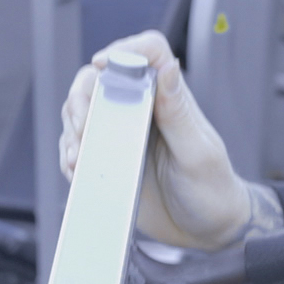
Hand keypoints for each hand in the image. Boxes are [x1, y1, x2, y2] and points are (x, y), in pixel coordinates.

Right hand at [58, 30, 255, 249]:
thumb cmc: (212, 190)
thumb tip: (168, 67)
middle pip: (100, 79)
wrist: (206, 232)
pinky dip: (70, 154)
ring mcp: (123, 134)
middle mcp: (143, 110)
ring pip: (82, 110)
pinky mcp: (110, 159)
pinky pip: (79, 146)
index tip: (102, 66)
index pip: (148, 53)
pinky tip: (77, 170)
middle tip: (82, 126)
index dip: (123, 50)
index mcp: (170, 99)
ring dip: (71, 128)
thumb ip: (178, 112)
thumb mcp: (197, 153)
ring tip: (78, 155)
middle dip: (81, 97)